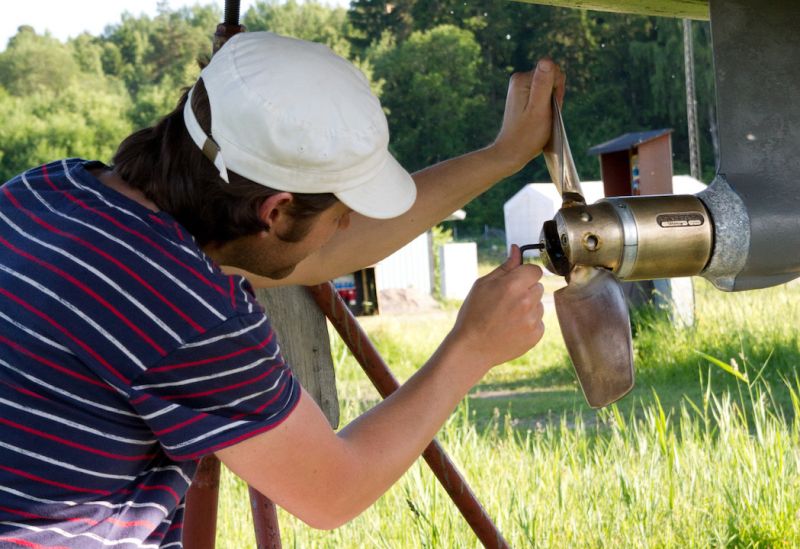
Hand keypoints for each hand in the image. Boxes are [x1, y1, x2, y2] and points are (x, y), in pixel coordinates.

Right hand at [448, 245, 544, 369]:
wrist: (472, 347)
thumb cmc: (473, 313)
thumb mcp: (483, 285)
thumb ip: (505, 267)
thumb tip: (517, 249)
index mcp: (513, 285)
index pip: (536, 270)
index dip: (525, 274)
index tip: (516, 281)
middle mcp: (527, 301)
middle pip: (538, 287)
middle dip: (526, 290)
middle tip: (506, 302)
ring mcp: (533, 319)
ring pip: (539, 305)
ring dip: (528, 307)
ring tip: (507, 317)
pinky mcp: (536, 335)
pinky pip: (538, 322)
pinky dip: (528, 324)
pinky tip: (511, 328)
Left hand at [490, 58, 565, 175]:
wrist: (512, 152)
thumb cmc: (527, 134)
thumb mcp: (539, 109)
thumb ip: (543, 84)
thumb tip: (546, 60)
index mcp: (522, 79)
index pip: (554, 71)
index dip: (558, 90)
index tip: (550, 106)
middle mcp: (520, 79)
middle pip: (552, 78)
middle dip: (555, 96)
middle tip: (546, 115)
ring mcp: (521, 88)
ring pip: (549, 88)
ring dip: (552, 103)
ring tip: (542, 118)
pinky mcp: (523, 96)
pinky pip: (544, 96)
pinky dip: (546, 107)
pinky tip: (539, 118)